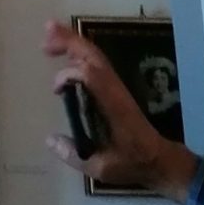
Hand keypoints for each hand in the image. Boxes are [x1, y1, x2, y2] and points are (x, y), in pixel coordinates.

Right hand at [42, 21, 197, 200]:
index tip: (56, 90)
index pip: (92, 76)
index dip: (70, 74)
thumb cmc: (133, 163)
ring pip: (95, 56)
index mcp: (114, 106)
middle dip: (69, 42)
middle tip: (44, 37)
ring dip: (73, 43)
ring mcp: (116, 88)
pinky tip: (65, 55)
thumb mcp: (102, 168)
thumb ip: (74, 155)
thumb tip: (49, 139)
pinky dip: (79, 53)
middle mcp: (115, 90)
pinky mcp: (115, 90)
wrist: (159, 160)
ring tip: (49, 36)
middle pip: (93, 56)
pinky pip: (96, 64)